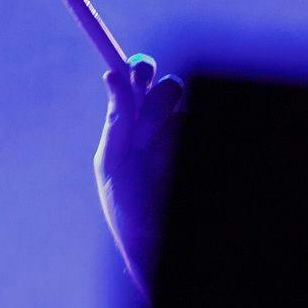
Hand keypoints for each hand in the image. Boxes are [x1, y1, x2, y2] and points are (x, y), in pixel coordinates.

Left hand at [95, 53, 183, 295]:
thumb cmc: (126, 203)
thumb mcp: (113, 162)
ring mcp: (181, 132)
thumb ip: (116, 122)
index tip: (138, 73)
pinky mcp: (195, 141)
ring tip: (152, 166)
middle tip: (142, 136)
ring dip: (160, 134)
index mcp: (132, 121)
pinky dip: (174, 145)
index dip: (141, 69)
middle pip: (167, 88)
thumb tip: (113, 76)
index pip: (141, 79)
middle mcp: (160, 121)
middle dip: (153, 107)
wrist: (151, 237)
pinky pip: (190, 124)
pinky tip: (167, 170)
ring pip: (180, 108)